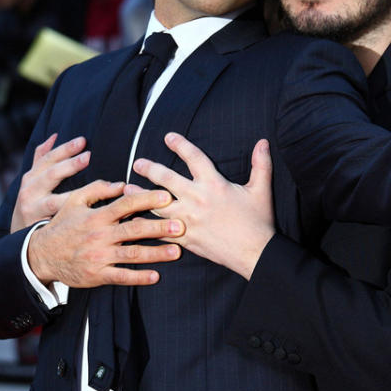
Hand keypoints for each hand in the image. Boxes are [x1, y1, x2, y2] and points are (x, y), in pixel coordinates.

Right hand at [11, 134, 90, 232]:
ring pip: (56, 201)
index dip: (64, 149)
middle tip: (89, 156)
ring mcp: (34, 211)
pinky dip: (75, 218)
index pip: (47, 159)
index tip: (83, 141)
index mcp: (31, 178)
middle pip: (51, 175)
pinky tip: (90, 214)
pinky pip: (60, 222)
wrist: (20, 242)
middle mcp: (30, 192)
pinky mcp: (40, 229)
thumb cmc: (32, 205)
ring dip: (77, 193)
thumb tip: (53, 136)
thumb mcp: (32, 182)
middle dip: (70, 165)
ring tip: (96, 186)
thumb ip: (41, 159)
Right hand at [27, 180, 183, 287]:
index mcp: (97, 216)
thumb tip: (121, 184)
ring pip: (132, 254)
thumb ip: (97, 189)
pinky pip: (121, 276)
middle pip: (135, 230)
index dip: (147, 199)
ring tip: (176, 252)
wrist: (41, 255)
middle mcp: (100, 235)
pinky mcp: (98, 275)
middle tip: (181, 226)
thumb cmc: (62, 225)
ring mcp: (100, 256)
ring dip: (156, 253)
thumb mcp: (74, 201)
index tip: (167, 197)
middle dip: (159, 227)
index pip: (126, 204)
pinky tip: (155, 276)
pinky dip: (139, 277)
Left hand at [131, 133, 274, 280]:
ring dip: (141, 195)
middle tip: (138, 163)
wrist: (255, 254)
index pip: (193, 157)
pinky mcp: (185, 238)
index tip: (168, 137)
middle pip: (167, 179)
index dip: (180, 144)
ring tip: (127, 189)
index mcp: (214, 184)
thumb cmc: (258, 221)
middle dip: (150, 169)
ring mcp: (188, 220)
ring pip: (157, 205)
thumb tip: (263, 141)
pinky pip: (161, 230)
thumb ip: (261, 164)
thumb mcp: (261, 190)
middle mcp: (197, 199)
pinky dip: (147, 225)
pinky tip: (137, 219)